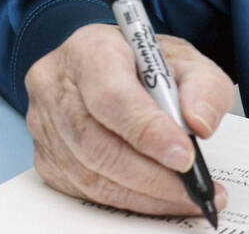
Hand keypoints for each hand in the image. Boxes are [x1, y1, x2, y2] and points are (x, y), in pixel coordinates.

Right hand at [23, 23, 232, 215]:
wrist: (115, 64)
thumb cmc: (146, 61)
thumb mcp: (186, 59)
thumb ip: (203, 86)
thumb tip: (200, 125)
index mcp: (89, 49)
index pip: (111, 95)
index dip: (147, 131)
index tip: (184, 156)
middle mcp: (56, 86)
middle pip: (97, 143)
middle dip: (151, 174)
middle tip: (192, 188)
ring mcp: (45, 125)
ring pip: (89, 173)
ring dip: (142, 194)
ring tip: (185, 198)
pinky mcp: (46, 158)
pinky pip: (83, 189)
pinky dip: (126, 200)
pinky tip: (158, 199)